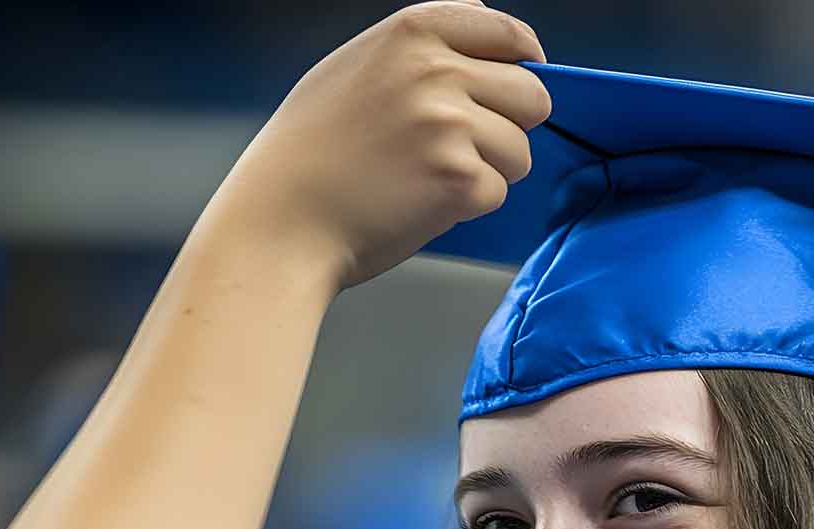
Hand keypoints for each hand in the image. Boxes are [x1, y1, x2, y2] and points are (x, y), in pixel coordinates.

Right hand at [214, 1, 549, 287]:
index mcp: (412, 31)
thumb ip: (422, 44)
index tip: (518, 83)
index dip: (524, 63)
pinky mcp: (458, 179)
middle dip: (510, 125)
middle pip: (531, 94)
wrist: (281, 220)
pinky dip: (467, 206)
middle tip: (464, 147)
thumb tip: (486, 23)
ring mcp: (450, 124)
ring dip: (489, 170)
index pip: (509, 33)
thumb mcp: (356, 64)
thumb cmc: (312, 151)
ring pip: (520, 150)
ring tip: (429, 177)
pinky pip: (497, 192)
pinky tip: (420, 202)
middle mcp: (436, 70)